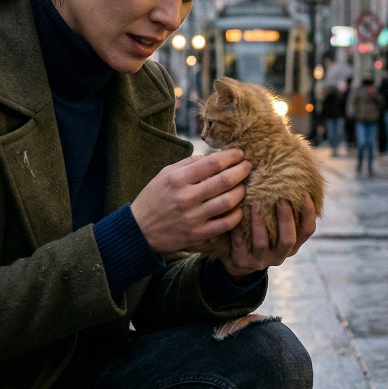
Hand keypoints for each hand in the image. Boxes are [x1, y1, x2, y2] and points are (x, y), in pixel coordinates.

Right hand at [130, 149, 250, 253]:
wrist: (139, 229)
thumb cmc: (154, 198)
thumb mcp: (164, 174)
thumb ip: (188, 163)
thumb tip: (212, 157)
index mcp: (177, 179)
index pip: (212, 163)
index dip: (231, 156)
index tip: (240, 154)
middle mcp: (186, 197)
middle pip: (224, 181)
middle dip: (242, 171)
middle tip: (248, 166)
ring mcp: (192, 218)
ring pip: (228, 202)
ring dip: (241, 191)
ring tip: (243, 186)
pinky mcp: (197, 234)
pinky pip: (225, 224)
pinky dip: (237, 215)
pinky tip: (238, 208)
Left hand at [222, 196, 316, 280]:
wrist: (239, 262)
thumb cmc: (261, 235)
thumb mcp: (276, 227)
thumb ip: (284, 210)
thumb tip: (293, 176)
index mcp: (292, 244)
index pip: (307, 231)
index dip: (308, 213)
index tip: (305, 193)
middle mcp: (280, 255)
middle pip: (288, 239)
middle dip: (286, 218)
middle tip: (281, 199)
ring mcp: (261, 260)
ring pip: (262, 243)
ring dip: (259, 223)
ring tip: (254, 205)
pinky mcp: (242, 261)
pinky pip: (239, 245)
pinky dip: (238, 230)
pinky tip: (235, 214)